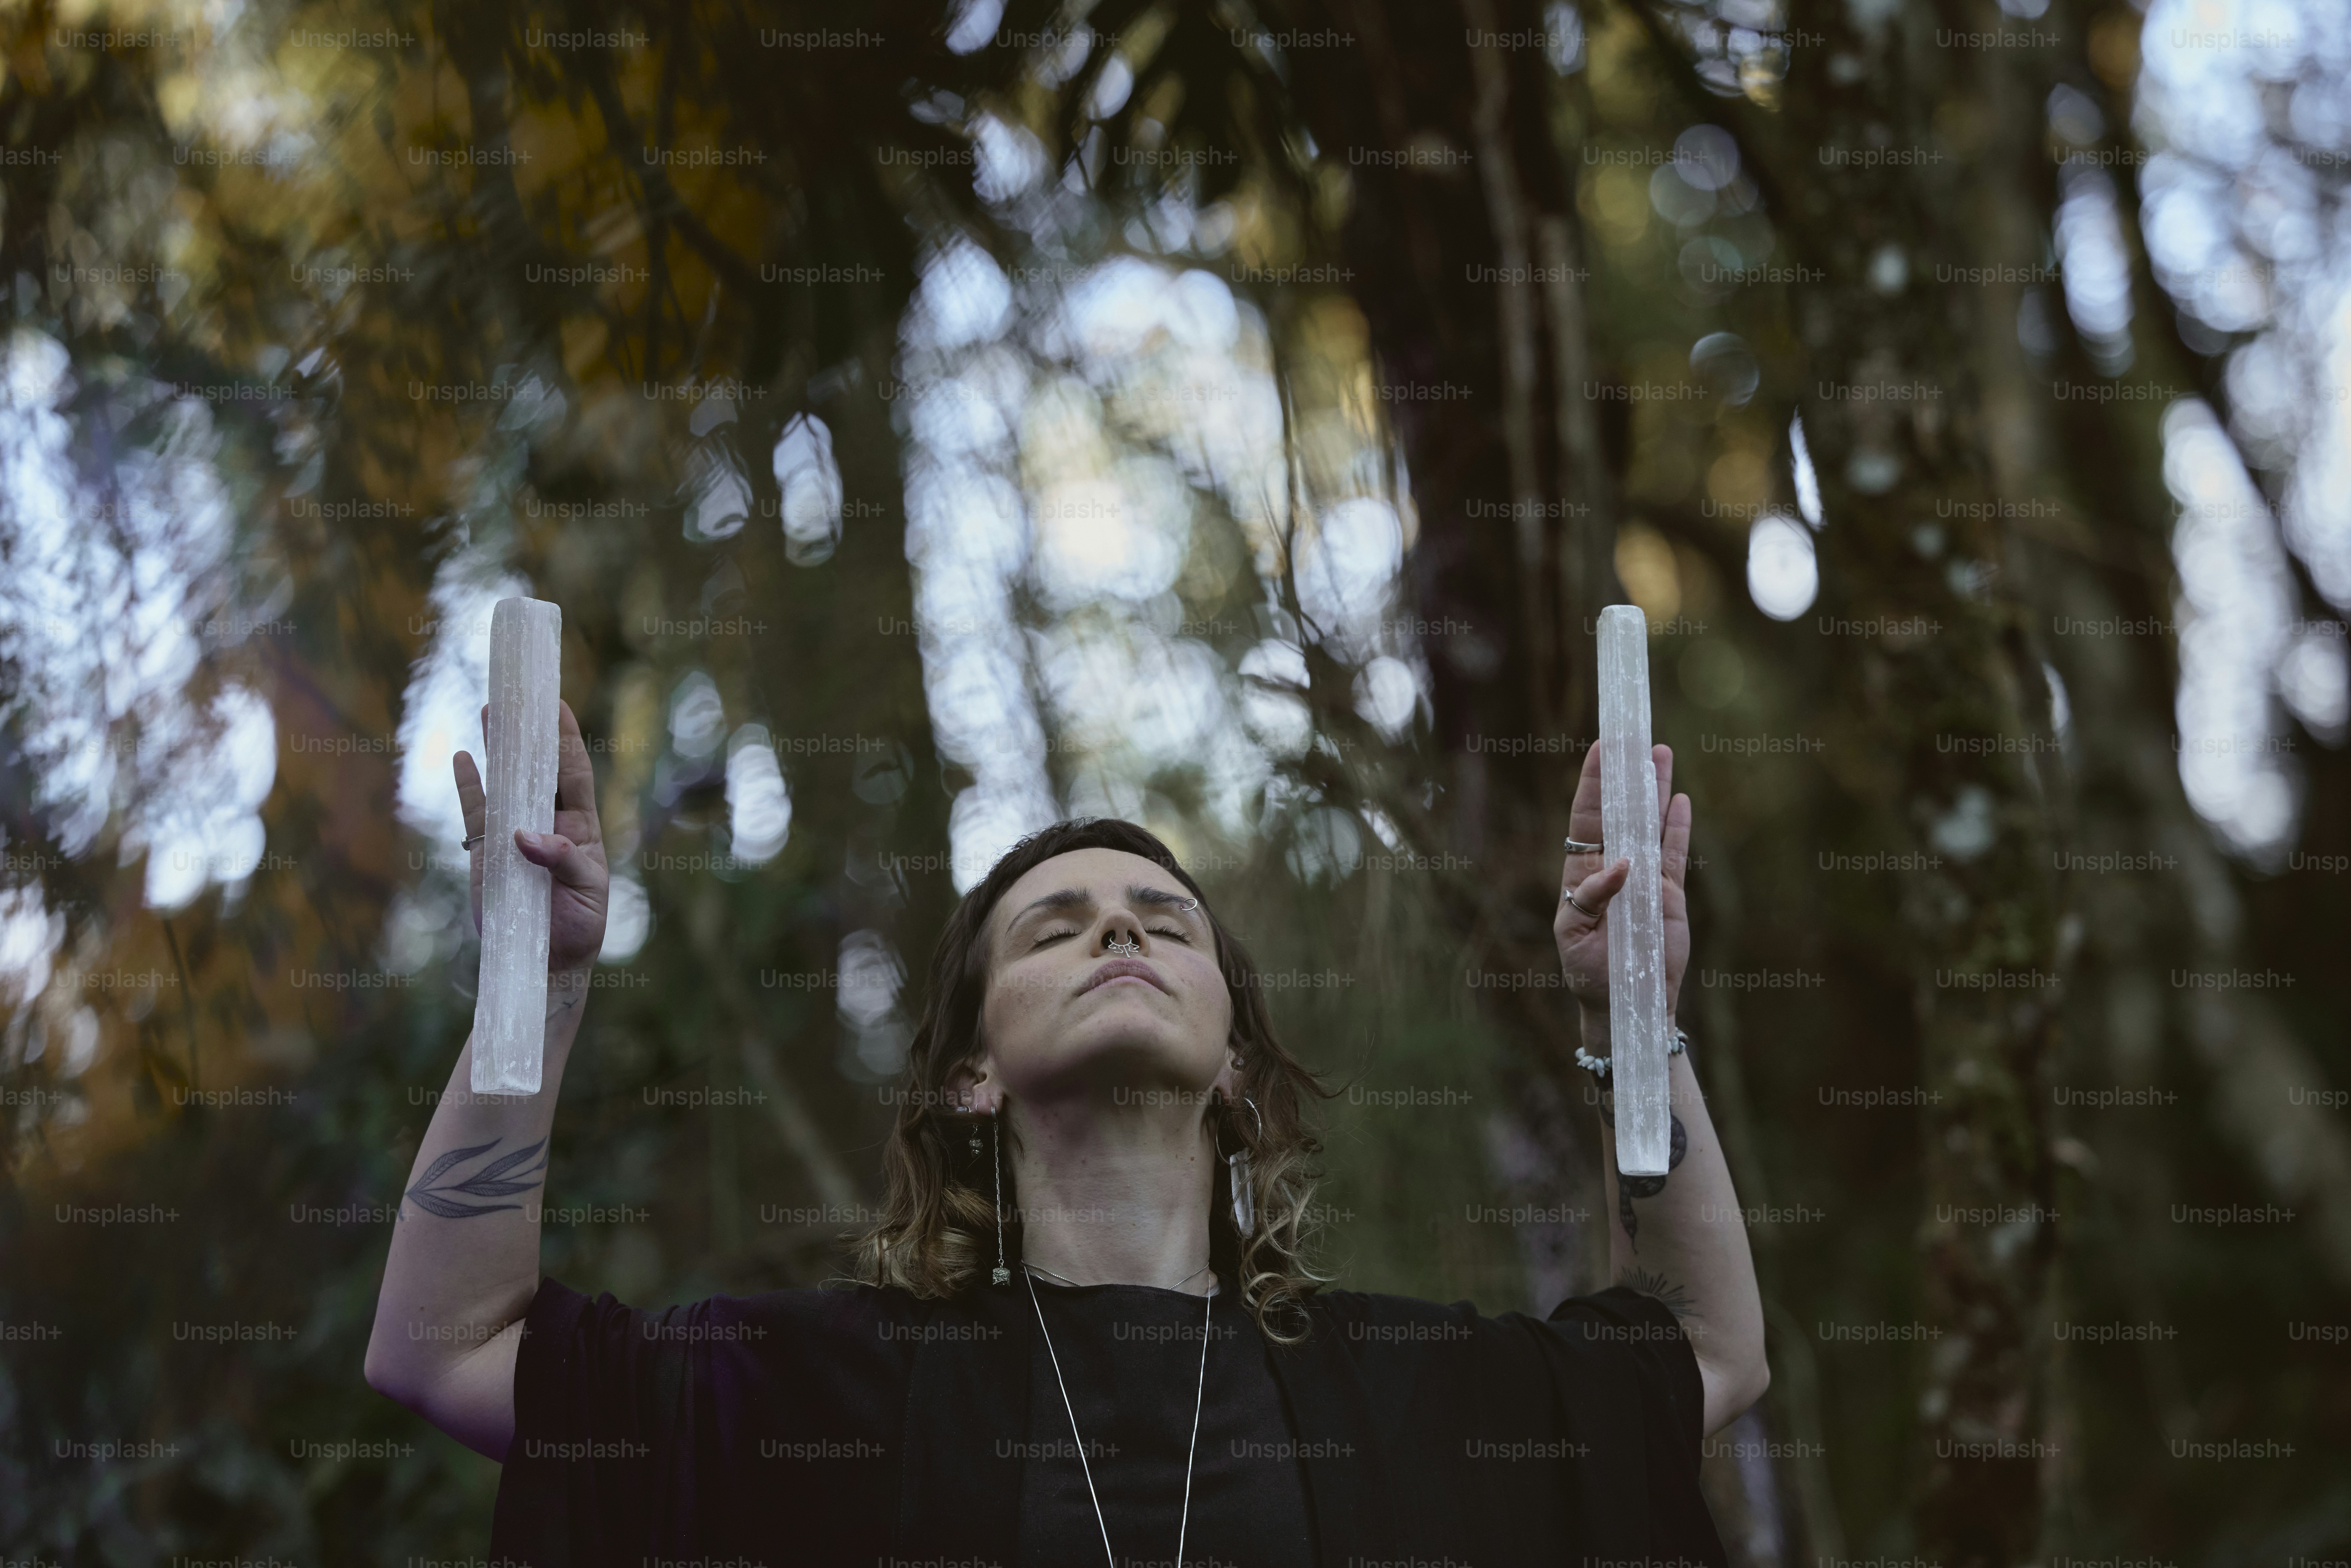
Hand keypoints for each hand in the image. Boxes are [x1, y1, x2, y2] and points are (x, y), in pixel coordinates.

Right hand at [455, 698, 609, 976]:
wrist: (546, 961)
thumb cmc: (577, 925)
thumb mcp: (584, 892)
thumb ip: (561, 860)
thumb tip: (524, 834)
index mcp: (580, 826)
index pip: (574, 772)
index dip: (566, 738)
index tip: (557, 703)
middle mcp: (548, 822)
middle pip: (538, 767)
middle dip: (530, 732)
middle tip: (519, 694)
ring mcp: (515, 833)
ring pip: (506, 781)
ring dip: (499, 748)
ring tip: (491, 711)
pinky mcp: (488, 852)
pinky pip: (476, 810)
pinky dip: (470, 784)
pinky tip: (464, 756)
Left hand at [1553, 741, 1691, 1020]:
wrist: (1625, 1005)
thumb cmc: (1591, 974)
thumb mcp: (1574, 937)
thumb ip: (1592, 898)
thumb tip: (1620, 863)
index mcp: (1582, 873)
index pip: (1587, 818)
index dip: (1593, 783)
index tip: (1600, 748)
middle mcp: (1614, 867)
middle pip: (1620, 811)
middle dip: (1625, 774)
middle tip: (1632, 735)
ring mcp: (1644, 878)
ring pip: (1650, 823)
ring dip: (1655, 789)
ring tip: (1659, 751)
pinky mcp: (1669, 894)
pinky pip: (1674, 852)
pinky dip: (1677, 826)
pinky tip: (1679, 798)